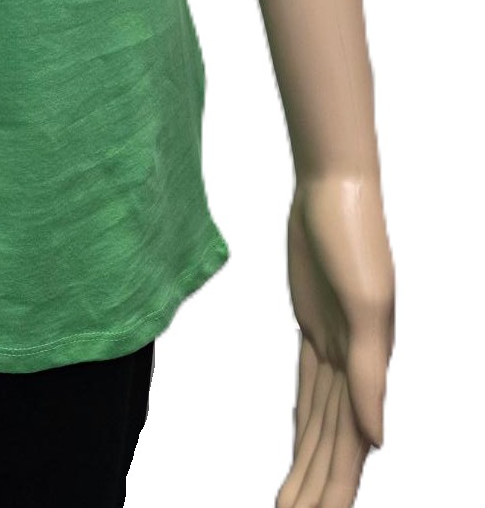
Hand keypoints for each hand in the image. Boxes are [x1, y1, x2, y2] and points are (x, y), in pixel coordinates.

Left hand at [277, 172, 394, 506]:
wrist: (333, 188)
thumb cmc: (354, 236)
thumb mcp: (364, 304)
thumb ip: (370, 373)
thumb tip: (376, 440)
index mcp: (369, 366)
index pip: (350, 443)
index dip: (335, 484)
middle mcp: (355, 364)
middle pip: (333, 442)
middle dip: (318, 485)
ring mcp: (335, 346)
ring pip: (320, 421)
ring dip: (308, 464)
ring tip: (289, 504)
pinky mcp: (315, 326)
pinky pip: (310, 388)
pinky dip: (306, 423)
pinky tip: (301, 446)